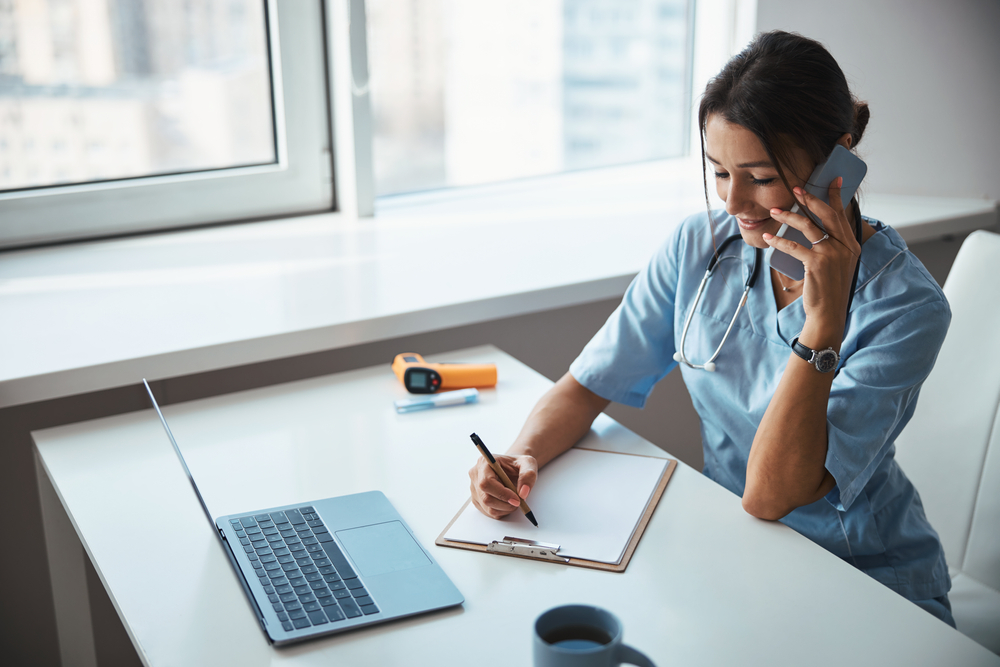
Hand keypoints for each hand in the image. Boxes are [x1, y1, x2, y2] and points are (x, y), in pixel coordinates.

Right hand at [468, 454, 536, 518]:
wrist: (512, 468)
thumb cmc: (518, 464)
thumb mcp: (528, 463)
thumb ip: (528, 475)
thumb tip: (523, 493)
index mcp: (484, 462)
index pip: (486, 482)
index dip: (502, 494)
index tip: (517, 499)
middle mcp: (475, 475)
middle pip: (485, 498)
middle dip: (505, 504)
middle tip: (519, 502)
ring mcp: (474, 488)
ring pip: (487, 507)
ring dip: (505, 509)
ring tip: (515, 501)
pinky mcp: (477, 499)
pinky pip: (488, 512)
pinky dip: (501, 511)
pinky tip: (508, 503)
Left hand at [763, 177, 859, 329]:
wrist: (828, 312)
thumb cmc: (828, 288)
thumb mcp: (837, 264)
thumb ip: (833, 246)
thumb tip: (816, 229)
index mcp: (851, 244)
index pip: (842, 214)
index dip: (836, 195)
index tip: (833, 179)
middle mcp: (845, 246)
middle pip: (826, 214)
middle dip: (809, 198)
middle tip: (795, 188)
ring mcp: (832, 254)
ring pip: (808, 226)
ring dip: (788, 216)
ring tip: (774, 212)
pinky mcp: (816, 264)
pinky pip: (794, 246)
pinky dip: (779, 240)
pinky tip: (768, 237)